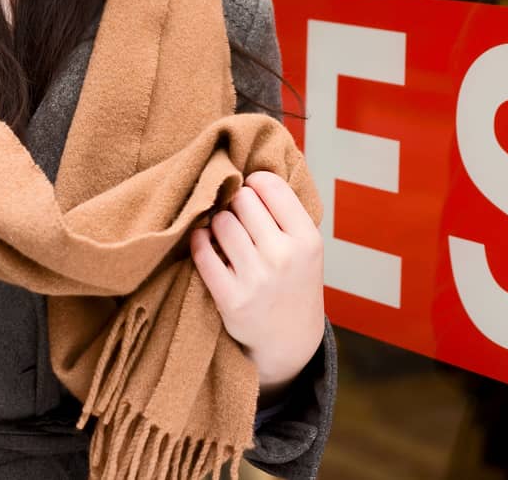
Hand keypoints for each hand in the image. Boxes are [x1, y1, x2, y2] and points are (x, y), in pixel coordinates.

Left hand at [190, 171, 324, 401]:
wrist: (289, 339)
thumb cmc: (293, 280)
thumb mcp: (306, 246)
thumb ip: (285, 211)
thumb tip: (247, 169)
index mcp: (308, 239)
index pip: (270, 186)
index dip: (255, 183)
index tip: (251, 192)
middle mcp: (284, 257)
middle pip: (242, 200)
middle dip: (236, 203)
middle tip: (237, 215)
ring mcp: (257, 279)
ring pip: (221, 222)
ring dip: (217, 222)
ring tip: (224, 232)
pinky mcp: (231, 299)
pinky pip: (203, 252)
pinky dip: (199, 242)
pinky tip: (205, 243)